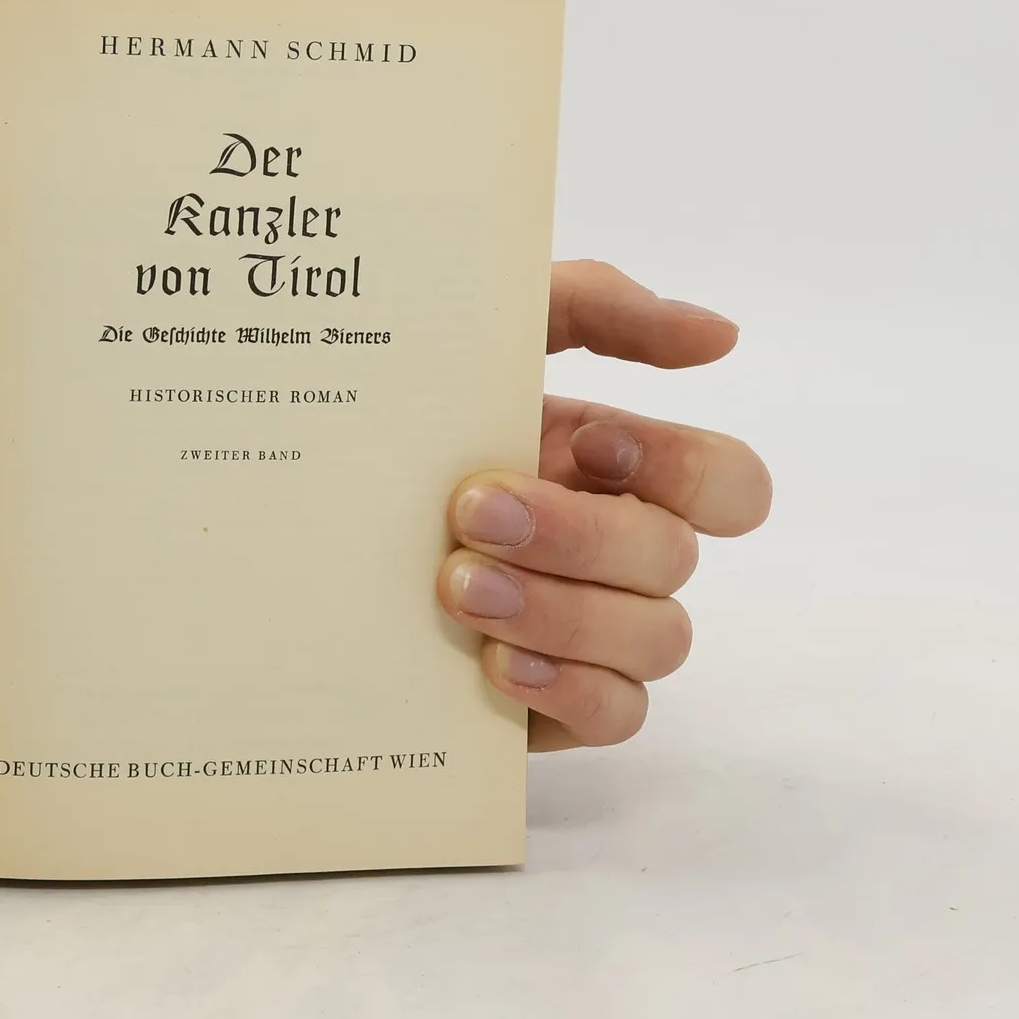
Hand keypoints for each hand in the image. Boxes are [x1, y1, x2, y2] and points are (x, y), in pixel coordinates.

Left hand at [436, 260, 771, 749]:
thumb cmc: (401, 405)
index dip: (680, 467)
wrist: (295, 500)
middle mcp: (614, 544)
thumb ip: (593, 304)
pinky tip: (491, 663)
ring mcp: (592, 626)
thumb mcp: (483, 333)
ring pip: (654, 640)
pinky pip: (616, 714)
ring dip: (560, 611)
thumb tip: (717, 334)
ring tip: (454, 586)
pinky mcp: (554, 698)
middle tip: (471, 511)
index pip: (723, 481)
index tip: (587, 441)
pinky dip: (565, 688)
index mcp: (609, 460)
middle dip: (579, 533)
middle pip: (672, 556)